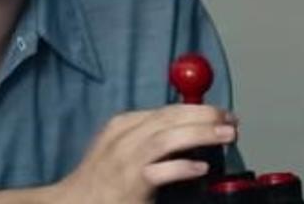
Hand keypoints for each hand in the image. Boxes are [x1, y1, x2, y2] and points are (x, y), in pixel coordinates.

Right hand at [53, 105, 236, 203]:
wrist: (73, 203)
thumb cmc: (101, 178)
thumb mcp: (120, 148)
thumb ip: (148, 137)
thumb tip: (188, 131)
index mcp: (123, 124)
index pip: (166, 110)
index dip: (197, 109)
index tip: (221, 113)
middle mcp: (124, 136)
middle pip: (169, 118)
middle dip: (203, 116)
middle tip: (231, 119)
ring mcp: (125, 160)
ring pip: (166, 138)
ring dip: (199, 134)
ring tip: (225, 135)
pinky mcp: (129, 185)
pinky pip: (159, 172)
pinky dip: (181, 167)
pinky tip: (200, 167)